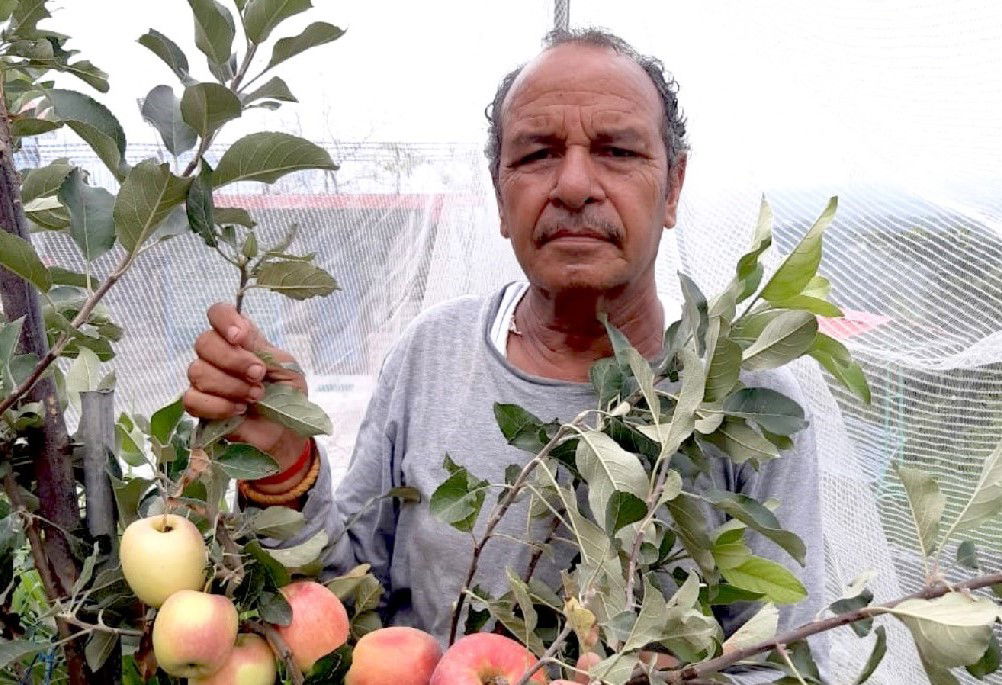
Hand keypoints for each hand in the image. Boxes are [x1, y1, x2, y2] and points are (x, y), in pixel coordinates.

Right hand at [183, 303, 310, 489]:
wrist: (287, 433)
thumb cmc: (289, 396)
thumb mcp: (285, 368)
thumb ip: (262, 349)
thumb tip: (240, 333)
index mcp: (241, 340)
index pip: (218, 313)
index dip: (224, 320)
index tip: (240, 338)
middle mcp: (218, 356)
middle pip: (204, 342)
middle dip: (233, 360)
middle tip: (258, 376)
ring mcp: (206, 381)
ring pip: (197, 371)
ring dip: (230, 385)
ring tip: (255, 397)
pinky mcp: (200, 406)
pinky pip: (192, 399)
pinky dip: (218, 405)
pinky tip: (238, 410)